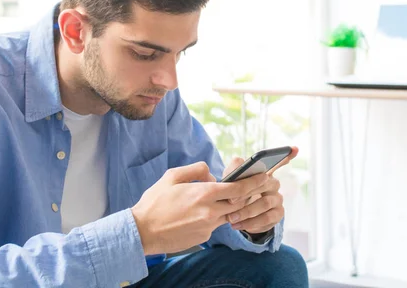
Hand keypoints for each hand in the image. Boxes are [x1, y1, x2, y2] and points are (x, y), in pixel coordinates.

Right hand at [131, 161, 267, 254]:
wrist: (142, 231)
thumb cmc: (155, 202)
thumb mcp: (172, 176)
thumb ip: (196, 170)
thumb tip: (211, 174)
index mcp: (204, 193)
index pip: (238, 187)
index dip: (254, 182)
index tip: (264, 176)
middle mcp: (210, 211)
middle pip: (240, 203)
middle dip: (250, 195)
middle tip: (257, 187)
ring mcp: (208, 226)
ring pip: (229, 215)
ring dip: (231, 207)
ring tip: (223, 198)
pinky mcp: (204, 236)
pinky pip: (216, 224)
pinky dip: (215, 216)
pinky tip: (201, 213)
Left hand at [222, 146, 298, 233]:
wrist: (237, 213)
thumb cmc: (235, 191)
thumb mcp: (231, 178)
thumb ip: (235, 169)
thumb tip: (239, 165)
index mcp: (265, 172)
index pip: (279, 161)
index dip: (286, 156)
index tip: (294, 148)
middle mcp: (274, 184)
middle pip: (265, 184)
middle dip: (247, 193)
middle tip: (231, 201)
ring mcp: (278, 200)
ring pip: (265, 204)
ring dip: (246, 212)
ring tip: (231, 218)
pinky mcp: (278, 215)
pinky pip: (266, 220)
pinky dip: (251, 224)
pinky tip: (240, 225)